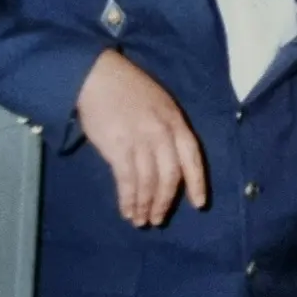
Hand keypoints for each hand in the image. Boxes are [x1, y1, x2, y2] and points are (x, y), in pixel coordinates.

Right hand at [75, 51, 208, 226]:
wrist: (97, 76)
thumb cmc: (128, 90)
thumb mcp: (159, 105)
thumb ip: (167, 130)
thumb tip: (169, 162)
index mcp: (176, 121)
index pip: (192, 157)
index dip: (197, 183)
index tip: (199, 204)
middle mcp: (162, 132)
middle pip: (171, 176)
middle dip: (165, 202)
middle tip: (158, 219)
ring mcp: (140, 140)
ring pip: (149, 182)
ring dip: (145, 205)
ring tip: (140, 221)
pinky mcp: (118, 147)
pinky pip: (127, 181)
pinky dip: (128, 200)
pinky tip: (127, 211)